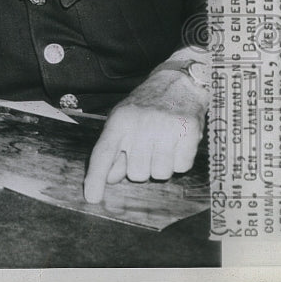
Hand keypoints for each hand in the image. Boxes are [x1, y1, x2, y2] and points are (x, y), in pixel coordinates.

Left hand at [83, 67, 208, 202]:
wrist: (179, 83)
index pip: (103, 153)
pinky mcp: (189, 132)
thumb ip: (115, 148)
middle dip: (141, 166)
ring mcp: (166, 128)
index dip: (96, 177)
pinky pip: (181, 167)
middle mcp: (141, 124)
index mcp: (120, 120)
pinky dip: (180, 160)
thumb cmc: (147, 106)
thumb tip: (110, 178)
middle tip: (147, 148)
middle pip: (135, 173)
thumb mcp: (124, 121)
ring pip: (160, 174)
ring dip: (161, 165)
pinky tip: (178, 142)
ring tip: (162, 143)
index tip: (91, 197)